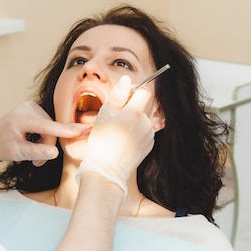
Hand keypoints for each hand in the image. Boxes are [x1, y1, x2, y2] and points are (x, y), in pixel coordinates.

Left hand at [0, 101, 89, 167]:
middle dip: (46, 147)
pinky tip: (32, 140)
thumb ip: (36, 152)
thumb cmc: (1, 146)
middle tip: (36, 163)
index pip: (48, 126)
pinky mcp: (35, 109)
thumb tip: (55, 152)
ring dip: (45, 143)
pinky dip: (44, 136)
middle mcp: (28, 108)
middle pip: (51, 131)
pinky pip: (48, 125)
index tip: (83, 130)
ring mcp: (32, 106)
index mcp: (22, 119)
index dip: (66, 130)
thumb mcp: (17, 153)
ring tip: (31, 153)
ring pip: (51, 129)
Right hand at [77, 76, 154, 195]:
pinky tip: (122, 141)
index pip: (143, 91)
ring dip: (132, 121)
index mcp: (135, 113)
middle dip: (130, 108)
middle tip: (114, 119)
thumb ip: (118, 95)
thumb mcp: (105, 115)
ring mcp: (149, 135)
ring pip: (142, 119)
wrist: (106, 171)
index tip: (122, 100)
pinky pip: (143, 132)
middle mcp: (146, 123)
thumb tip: (127, 79)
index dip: (133, 92)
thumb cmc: (101, 142)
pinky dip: (135, 133)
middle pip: (142, 106)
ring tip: (117, 132)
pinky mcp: (148, 145)